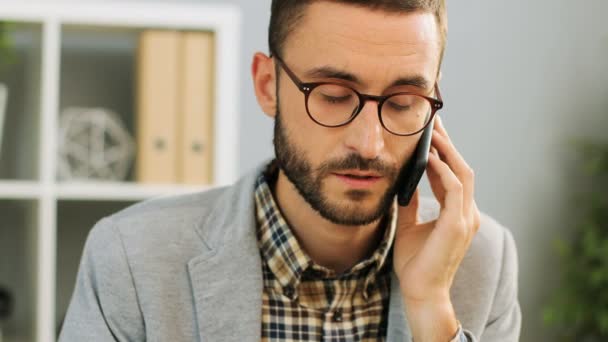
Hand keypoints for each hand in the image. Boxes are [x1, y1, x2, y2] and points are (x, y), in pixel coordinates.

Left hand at [392, 115, 480, 340]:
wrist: (420, 291)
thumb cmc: (416, 262)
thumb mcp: (408, 224)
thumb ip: (410, 203)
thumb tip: (403, 182)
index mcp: (457, 213)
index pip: (454, 173)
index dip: (444, 151)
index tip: (431, 131)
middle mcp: (466, 213)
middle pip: (462, 167)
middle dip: (448, 143)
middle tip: (433, 120)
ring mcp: (465, 219)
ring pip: (463, 173)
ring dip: (448, 151)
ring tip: (432, 131)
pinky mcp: (457, 226)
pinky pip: (455, 190)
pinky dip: (444, 171)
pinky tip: (430, 157)